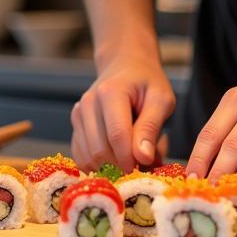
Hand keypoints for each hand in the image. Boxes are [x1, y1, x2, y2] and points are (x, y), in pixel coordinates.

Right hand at [71, 54, 174, 171]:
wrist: (125, 66)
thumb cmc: (147, 83)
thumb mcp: (161, 99)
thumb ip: (152, 127)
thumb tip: (143, 158)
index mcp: (110, 92)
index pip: (116, 135)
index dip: (130, 159)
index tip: (145, 169)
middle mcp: (88, 103)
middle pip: (100, 149)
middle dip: (121, 166)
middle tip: (143, 167)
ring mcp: (78, 115)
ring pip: (88, 157)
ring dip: (111, 168)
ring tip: (132, 160)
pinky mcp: (75, 126)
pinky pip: (81, 157)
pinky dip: (99, 166)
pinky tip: (117, 160)